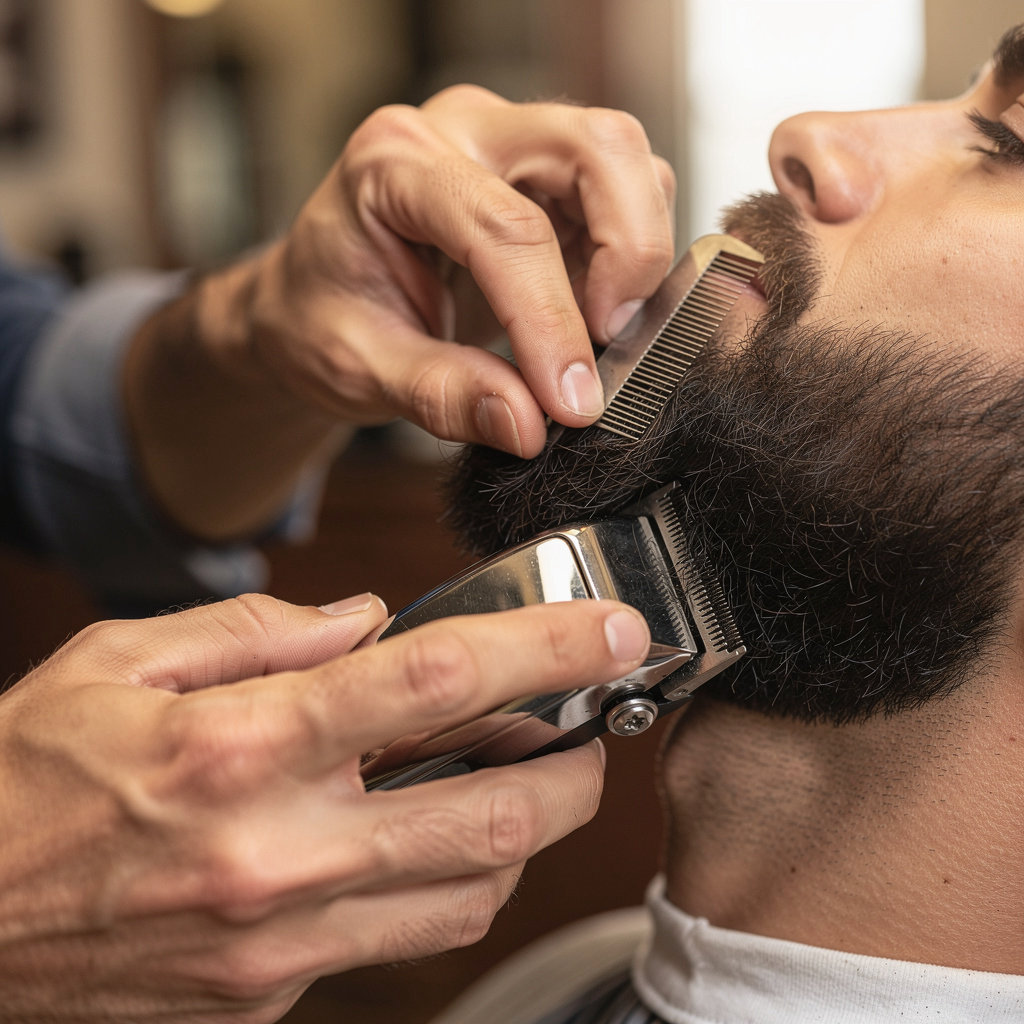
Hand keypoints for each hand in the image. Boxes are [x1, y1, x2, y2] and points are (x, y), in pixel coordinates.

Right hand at [0, 594, 648, 1020]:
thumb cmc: (21, 780)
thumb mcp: (117, 662)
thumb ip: (258, 630)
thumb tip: (367, 617)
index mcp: (237, 747)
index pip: (434, 684)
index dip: (544, 650)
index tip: (611, 629)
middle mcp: (275, 854)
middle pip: (495, 813)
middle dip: (580, 766)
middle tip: (597, 723)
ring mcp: (280, 941)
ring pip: (472, 892)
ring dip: (531, 829)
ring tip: (535, 774)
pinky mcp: (272, 994)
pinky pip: (405, 939)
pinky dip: (453, 880)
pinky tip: (439, 833)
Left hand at [125, 86, 673, 539]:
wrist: (313, 304)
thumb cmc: (323, 320)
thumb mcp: (361, 370)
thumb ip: (443, 395)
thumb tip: (528, 424)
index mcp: (393, 164)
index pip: (505, 228)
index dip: (551, 319)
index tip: (572, 400)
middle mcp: (459, 131)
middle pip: (594, 150)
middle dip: (627, 251)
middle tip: (610, 341)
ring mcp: (509, 144)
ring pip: (622, 161)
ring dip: (633, 252)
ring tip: (594, 331)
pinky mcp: (545, 176)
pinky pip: (622, 194)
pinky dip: (626, 257)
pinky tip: (589, 312)